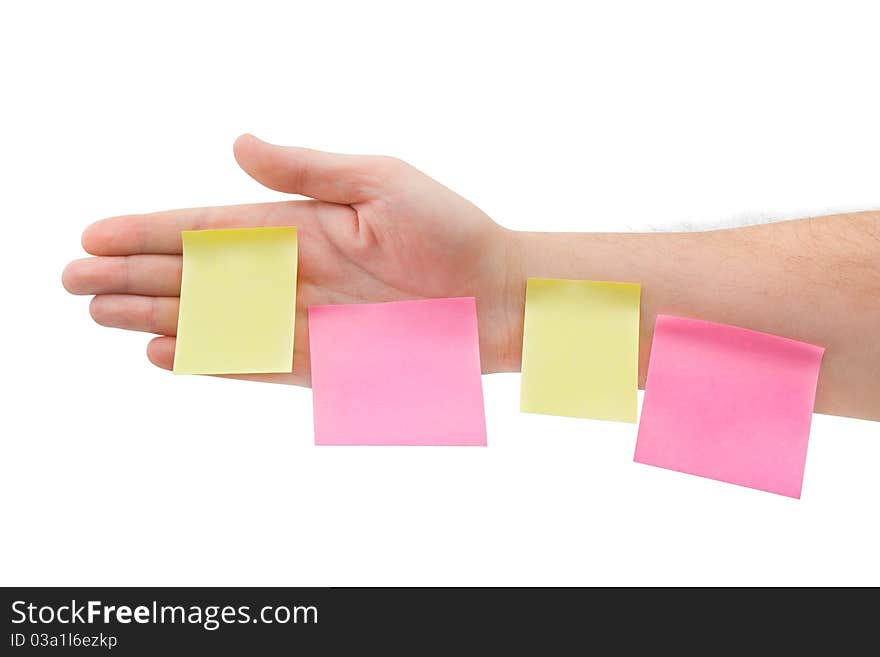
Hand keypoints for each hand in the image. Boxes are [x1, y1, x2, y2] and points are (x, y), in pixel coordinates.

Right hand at [62, 135, 522, 384]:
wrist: (499, 297)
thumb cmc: (452, 231)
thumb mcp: (379, 181)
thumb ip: (305, 170)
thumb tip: (237, 144)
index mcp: (300, 224)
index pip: (209, 227)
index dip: (151, 230)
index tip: (97, 233)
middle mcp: (293, 273)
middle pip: (197, 275)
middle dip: (134, 277)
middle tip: (74, 279)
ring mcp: (304, 321)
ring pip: (214, 320)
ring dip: (155, 317)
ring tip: (100, 313)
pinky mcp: (324, 365)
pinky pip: (253, 362)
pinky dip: (208, 359)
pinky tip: (163, 353)